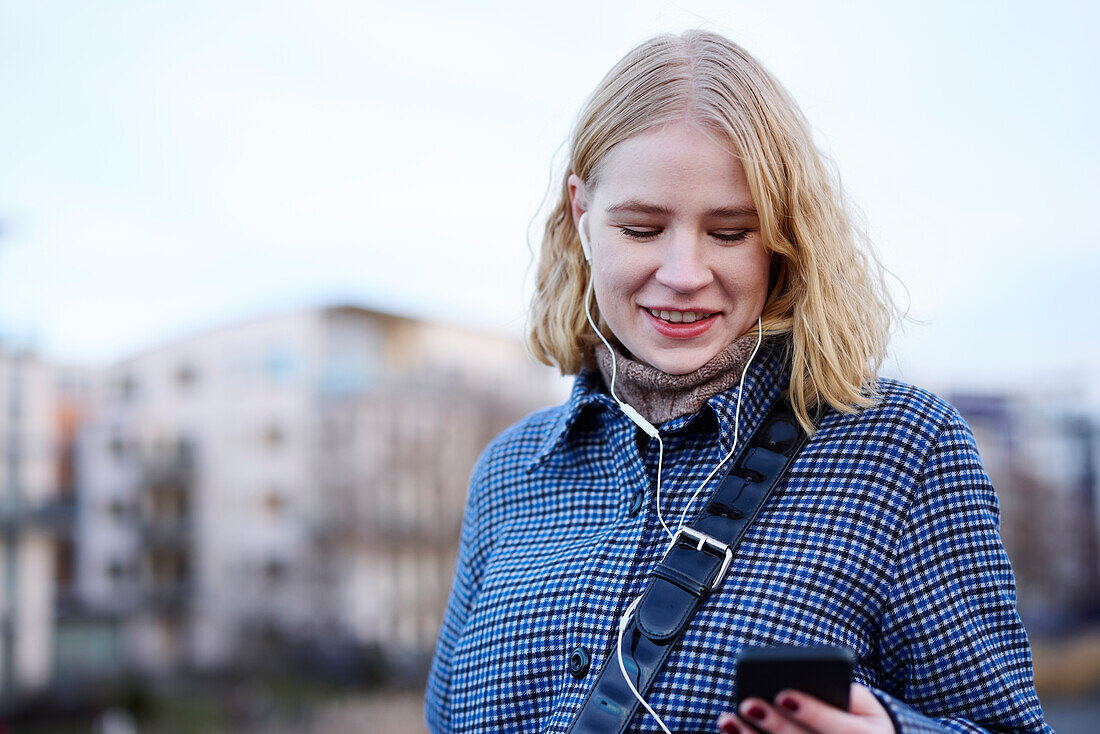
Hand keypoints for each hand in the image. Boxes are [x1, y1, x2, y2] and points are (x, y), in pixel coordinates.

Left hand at [716, 683, 895, 733]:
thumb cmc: (857, 718)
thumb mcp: (862, 704)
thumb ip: (840, 694)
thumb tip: (800, 682)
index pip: (839, 728)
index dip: (811, 712)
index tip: (784, 694)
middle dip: (776, 725)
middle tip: (748, 704)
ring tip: (727, 720)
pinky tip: (730, 733)